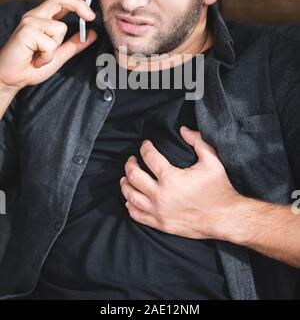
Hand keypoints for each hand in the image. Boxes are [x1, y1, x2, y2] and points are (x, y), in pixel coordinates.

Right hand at [0, 0, 96, 91]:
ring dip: (55, 49)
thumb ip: (74, 44)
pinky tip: (35, 60)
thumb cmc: (31, 67)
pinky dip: (47, 56)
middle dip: (79, 4)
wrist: (12, 79)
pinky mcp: (26, 31)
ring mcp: (29, 22)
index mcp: (44, 19)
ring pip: (60, 28)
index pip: (62, 1)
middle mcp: (36, 16)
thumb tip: (92, 34)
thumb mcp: (59, 55)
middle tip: (91, 17)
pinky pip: (51, 43)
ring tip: (41, 57)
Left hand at [120, 126, 242, 239]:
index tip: (146, 145)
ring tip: (126, 177)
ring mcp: (159, 211)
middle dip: (130, 164)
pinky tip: (130, 200)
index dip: (145, 148)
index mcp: (171, 178)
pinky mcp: (161, 224)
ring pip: (131, 196)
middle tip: (132, 159)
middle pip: (134, 176)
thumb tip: (183, 130)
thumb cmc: (219, 188)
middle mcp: (160, 195)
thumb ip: (197, 141)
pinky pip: (137, 215)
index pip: (149, 157)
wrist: (225, 217)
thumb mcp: (211, 160)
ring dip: (125, 184)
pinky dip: (130, 206)